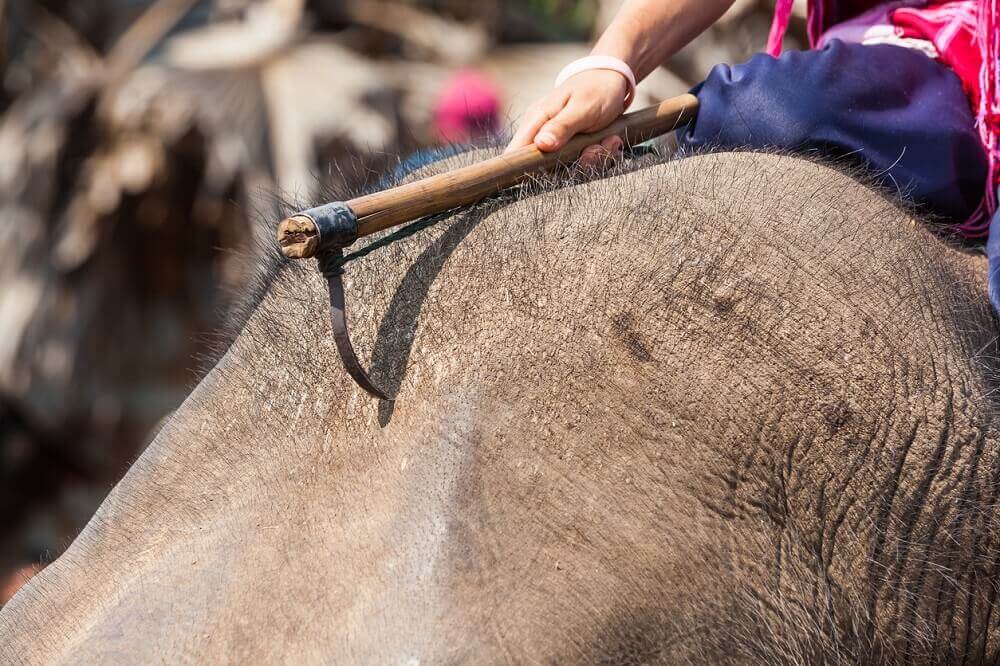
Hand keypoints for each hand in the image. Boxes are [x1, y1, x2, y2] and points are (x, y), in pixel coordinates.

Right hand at [505, 68, 627, 165]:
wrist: (613, 79)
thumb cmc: (596, 88)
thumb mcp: (582, 107)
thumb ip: (561, 127)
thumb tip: (541, 145)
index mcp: (537, 121)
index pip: (516, 152)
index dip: (525, 169)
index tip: (550, 172)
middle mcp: (542, 134)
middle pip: (546, 168)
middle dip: (577, 163)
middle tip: (597, 148)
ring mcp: (557, 142)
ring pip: (569, 167)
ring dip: (593, 157)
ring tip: (609, 140)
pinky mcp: (571, 148)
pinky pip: (583, 162)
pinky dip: (600, 155)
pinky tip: (610, 140)